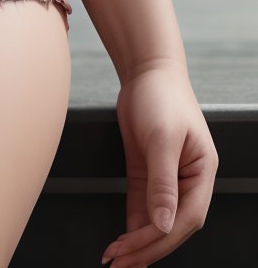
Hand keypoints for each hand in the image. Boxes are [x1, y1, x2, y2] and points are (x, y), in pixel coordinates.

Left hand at [100, 60, 217, 265]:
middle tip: (119, 263)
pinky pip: (142, 207)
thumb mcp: (163, 138)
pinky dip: (133, 225)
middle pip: (171, 225)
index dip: (162, 237)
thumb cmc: (162, 96)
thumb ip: (163, 182)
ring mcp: (167, 179)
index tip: (136, 249)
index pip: (186, 217)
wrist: (145, 70)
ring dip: (138, 241)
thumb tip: (163, 223)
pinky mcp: (148, 173)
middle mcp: (188, 181)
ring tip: (116, 260)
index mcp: (202, 173)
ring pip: (156, 220)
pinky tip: (122, 240)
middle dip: (147, 247)